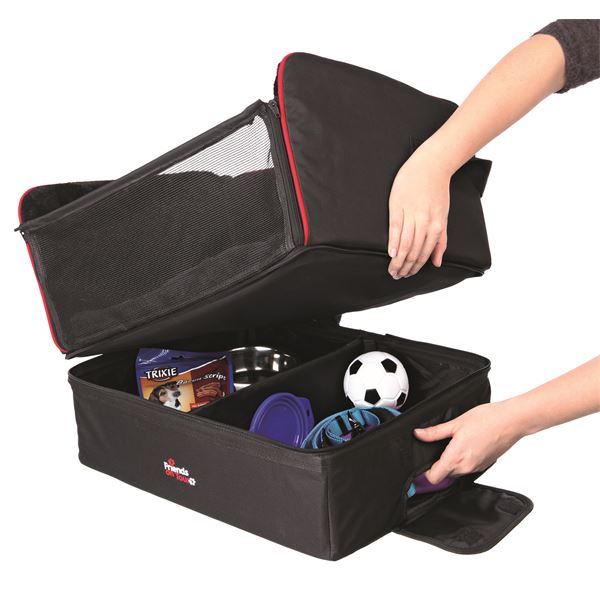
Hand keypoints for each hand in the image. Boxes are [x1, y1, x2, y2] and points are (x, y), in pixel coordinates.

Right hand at [387, 146, 451, 277]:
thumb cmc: (437, 192)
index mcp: (437, 226)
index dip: (416, 268)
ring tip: (392, 269)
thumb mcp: (443, 217)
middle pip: (413, 252)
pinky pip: (395, 229)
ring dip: (398, 260)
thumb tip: (437, 263)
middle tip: (397, 276)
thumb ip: (441, 241)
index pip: (424, 254)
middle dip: (405, 267)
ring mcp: (411, 214)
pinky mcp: (398, 207)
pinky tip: (391, 254)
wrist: (430, 166)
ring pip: (404, 244)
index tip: (408, 275)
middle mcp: (425, 222)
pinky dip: (393, 243)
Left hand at [412, 401, 525, 484]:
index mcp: (456, 458)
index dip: (424, 474)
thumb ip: (434, 432)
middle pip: (444, 475)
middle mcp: (466, 467)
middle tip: (436, 449)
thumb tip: (418, 434)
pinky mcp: (485, 465)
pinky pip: (468, 468)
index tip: (421, 465)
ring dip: (451, 462)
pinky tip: (466, 444)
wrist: (511, 421)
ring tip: (452, 444)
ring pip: (457, 472)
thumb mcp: (455, 423)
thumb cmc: (487, 420)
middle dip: (438, 465)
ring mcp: (477, 467)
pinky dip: (463, 460)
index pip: (434, 478)